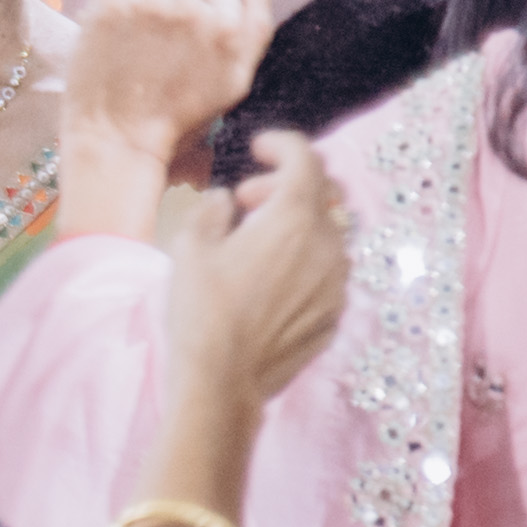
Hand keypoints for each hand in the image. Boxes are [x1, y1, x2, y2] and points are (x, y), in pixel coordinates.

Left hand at [66, 0, 281, 166]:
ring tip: (135, 57)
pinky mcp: (110, 5)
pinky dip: (113, 18)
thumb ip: (257, 24)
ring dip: (143, 17)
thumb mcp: (234, 80)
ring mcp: (147, 5)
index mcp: (227, 28)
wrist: (117, 142)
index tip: (189, 51)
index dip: (203, 22)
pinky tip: (113, 49)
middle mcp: (191, 10)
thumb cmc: (179, 119)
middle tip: (160, 61)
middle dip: (174, 19)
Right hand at [160, 130, 355, 406]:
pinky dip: (305, 262)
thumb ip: (211, 211)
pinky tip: (271, 281)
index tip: (261, 148)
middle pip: (320, 193)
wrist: (222, 382)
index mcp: (294, 217)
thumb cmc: (202, 312)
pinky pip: (326, 273)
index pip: (305, 157)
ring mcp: (337, 283)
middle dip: (284, 185)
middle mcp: (327, 244)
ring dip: (297, 226)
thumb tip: (226, 203)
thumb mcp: (190, 247)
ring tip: (257, 244)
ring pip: (327, 234)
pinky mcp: (334, 315)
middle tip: (247, 200)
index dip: (282, 144)